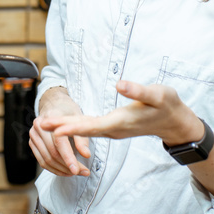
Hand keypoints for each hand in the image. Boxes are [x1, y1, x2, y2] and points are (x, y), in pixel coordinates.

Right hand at [29, 88, 90, 176]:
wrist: (54, 104)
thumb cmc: (68, 111)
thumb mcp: (79, 119)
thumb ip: (82, 138)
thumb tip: (86, 155)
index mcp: (50, 117)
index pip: (58, 141)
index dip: (68, 157)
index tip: (77, 170)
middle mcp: (38, 126)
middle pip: (52, 153)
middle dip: (68, 166)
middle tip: (84, 172)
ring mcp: (33, 135)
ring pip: (46, 160)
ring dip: (62, 170)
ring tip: (76, 173)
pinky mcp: (32, 143)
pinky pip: (42, 161)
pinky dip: (54, 169)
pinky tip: (65, 171)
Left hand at [39, 80, 203, 144]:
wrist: (174, 122)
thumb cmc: (167, 106)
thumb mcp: (158, 94)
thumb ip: (138, 91)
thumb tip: (119, 84)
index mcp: (121, 123)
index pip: (91, 126)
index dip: (72, 126)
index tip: (55, 127)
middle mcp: (113, 130)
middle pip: (83, 129)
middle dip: (61, 127)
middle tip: (39, 124)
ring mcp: (113, 130)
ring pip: (85, 130)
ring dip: (65, 127)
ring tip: (45, 124)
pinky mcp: (113, 127)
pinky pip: (90, 128)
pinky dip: (76, 126)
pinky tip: (65, 124)